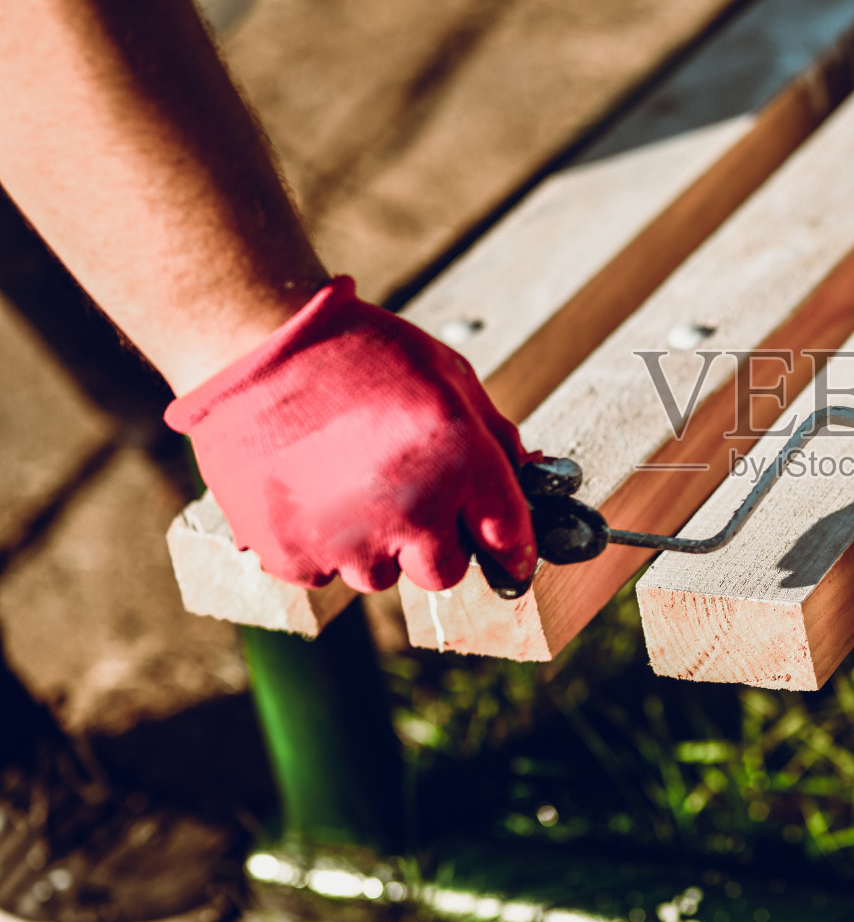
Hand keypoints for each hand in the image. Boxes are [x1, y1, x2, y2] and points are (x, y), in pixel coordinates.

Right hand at [166, 277, 535, 591]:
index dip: (513, 550)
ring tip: (347, 484)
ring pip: (379, 575)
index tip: (510, 557)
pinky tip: (308, 492)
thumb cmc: (363, 353)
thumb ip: (493, 435)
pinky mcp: (292, 555)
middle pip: (443, 572)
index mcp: (461, 461)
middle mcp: (412, 510)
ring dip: (374, 545)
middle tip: (410, 501)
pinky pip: (322, 572)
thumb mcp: (449, 375)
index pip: (510, 538)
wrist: (258, 346)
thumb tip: (527, 475)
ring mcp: (349, 540)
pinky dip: (319, 544)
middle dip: (434, 544)